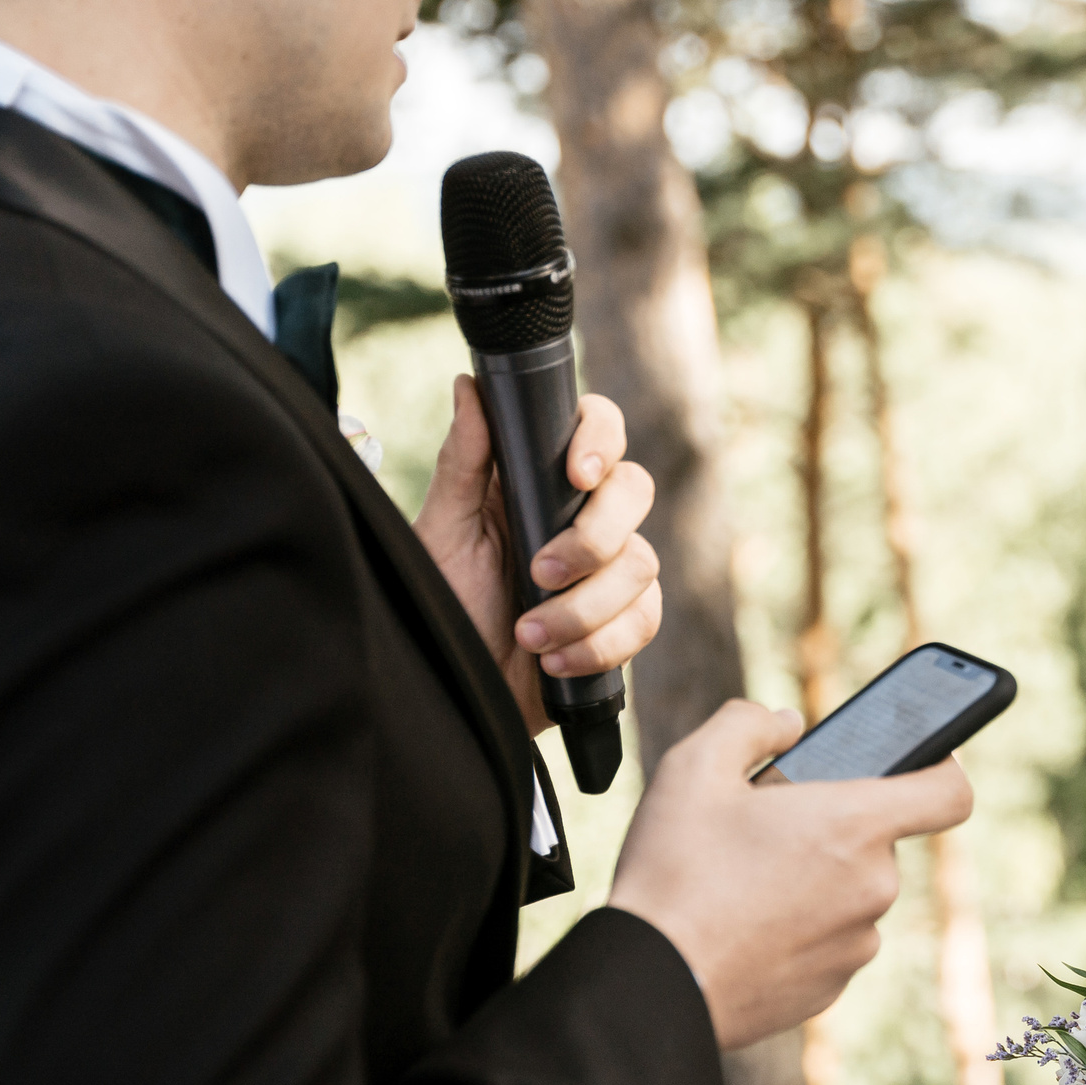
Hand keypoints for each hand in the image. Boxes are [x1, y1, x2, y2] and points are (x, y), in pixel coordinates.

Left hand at [413, 377, 661, 735]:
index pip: (598, 428)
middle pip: (636, 490)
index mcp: (539, 483)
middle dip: (595, 538)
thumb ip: (462, 463)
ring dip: (582, 607)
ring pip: (641, 564)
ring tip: (530, 636)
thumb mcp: (441, 535)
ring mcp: (610, 571)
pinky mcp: (625, 622)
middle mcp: (583, 518)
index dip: (601, 439)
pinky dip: (598, 644)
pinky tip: (555, 663)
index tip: (578, 473)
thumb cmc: (442, 610)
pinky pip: (644, 620)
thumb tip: (468, 386)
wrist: (454, 698)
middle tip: (540, 573)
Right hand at [608, 700, 973, 1048]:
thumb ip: (748, 724)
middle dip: (835, 829)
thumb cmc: (674, 873)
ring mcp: (855, 945)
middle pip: (880, 842)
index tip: (915, 764)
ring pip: (852, 894)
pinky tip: (744, 926)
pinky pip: (829, 942)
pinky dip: (799, 931)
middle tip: (771, 828)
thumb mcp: (694, 767)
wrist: (651, 984)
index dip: (940, 769)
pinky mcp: (830, 988)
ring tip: (746, 881)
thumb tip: (785, 724)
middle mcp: (872, 888)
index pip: (950, 793)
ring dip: (816, 881)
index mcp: (855, 826)